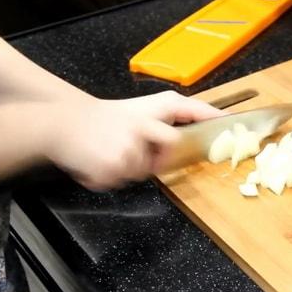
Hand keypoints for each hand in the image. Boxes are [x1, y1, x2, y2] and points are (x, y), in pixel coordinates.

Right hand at [46, 91, 223, 189]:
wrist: (62, 123)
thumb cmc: (105, 118)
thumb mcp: (139, 112)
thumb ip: (165, 123)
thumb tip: (191, 142)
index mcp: (150, 110)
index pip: (189, 111)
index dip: (210, 117)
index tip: (230, 124)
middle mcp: (143, 126)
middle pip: (171, 146)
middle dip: (159, 155)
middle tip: (134, 148)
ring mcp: (128, 148)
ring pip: (144, 170)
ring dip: (131, 167)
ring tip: (110, 150)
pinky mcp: (114, 168)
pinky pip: (123, 180)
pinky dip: (112, 175)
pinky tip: (100, 159)